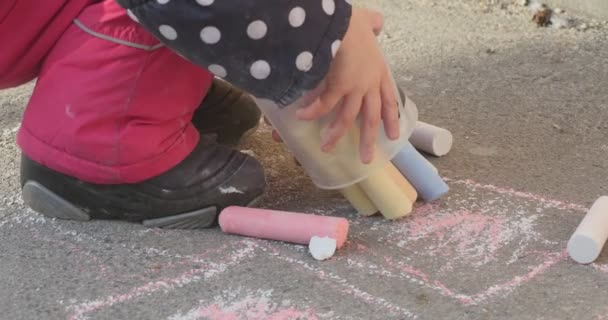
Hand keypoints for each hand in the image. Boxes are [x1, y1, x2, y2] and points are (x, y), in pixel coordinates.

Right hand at [295, 8, 399, 163]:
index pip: (389, 100)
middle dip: (368, 140)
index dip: (391, 119)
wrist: (343, 24)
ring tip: (326, 148)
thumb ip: (373, 24)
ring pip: (347, 118)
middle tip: (366, 159)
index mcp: (379, 71)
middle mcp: (369, 84)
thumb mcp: (370, 22)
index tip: (393, 135)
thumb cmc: (353, 22)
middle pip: (371, 118)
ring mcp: (355, 88)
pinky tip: (301, 116)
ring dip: (336, 135)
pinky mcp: (338, 87)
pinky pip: (324, 105)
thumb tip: (377, 23)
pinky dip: (312, 112)